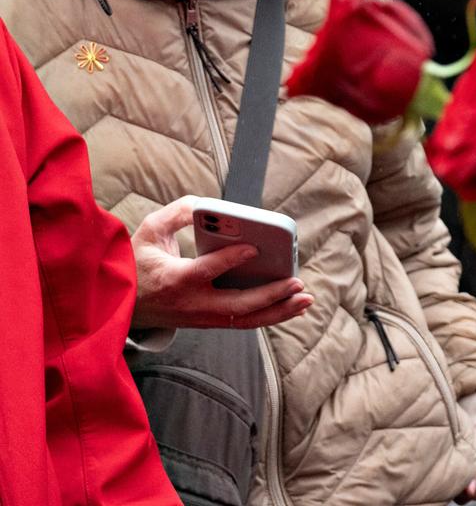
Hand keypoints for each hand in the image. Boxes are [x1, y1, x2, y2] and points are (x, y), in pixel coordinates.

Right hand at [130, 197, 313, 330]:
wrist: (120, 305)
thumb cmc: (136, 265)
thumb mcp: (148, 233)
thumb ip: (176, 214)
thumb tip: (204, 204)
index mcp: (174, 280)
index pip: (206, 271)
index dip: (230, 259)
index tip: (254, 247)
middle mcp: (192, 304)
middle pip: (237, 306)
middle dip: (270, 295)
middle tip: (296, 281)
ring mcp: (202, 317)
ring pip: (245, 320)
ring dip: (278, 310)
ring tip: (306, 298)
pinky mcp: (210, 321)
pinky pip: (244, 321)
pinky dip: (270, 315)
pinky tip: (293, 305)